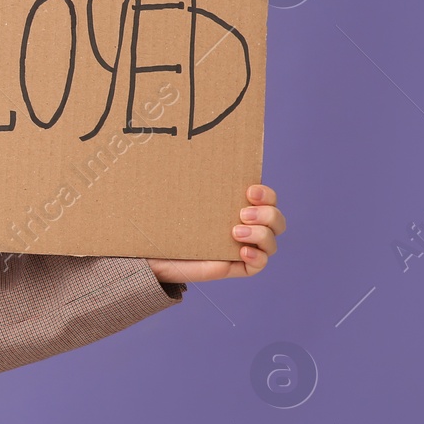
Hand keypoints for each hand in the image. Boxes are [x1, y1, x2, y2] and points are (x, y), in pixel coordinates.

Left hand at [147, 184, 284, 285]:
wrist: (147, 254)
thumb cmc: (160, 223)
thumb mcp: (173, 200)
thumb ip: (182, 184)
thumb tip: (170, 156)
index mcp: (233, 207)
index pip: (266, 198)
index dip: (266, 194)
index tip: (249, 191)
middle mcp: (242, 226)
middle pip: (276, 220)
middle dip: (269, 215)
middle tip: (242, 214)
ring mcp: (240, 248)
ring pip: (271, 242)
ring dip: (262, 235)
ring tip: (235, 233)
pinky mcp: (233, 267)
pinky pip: (258, 265)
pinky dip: (258, 257)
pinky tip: (242, 252)